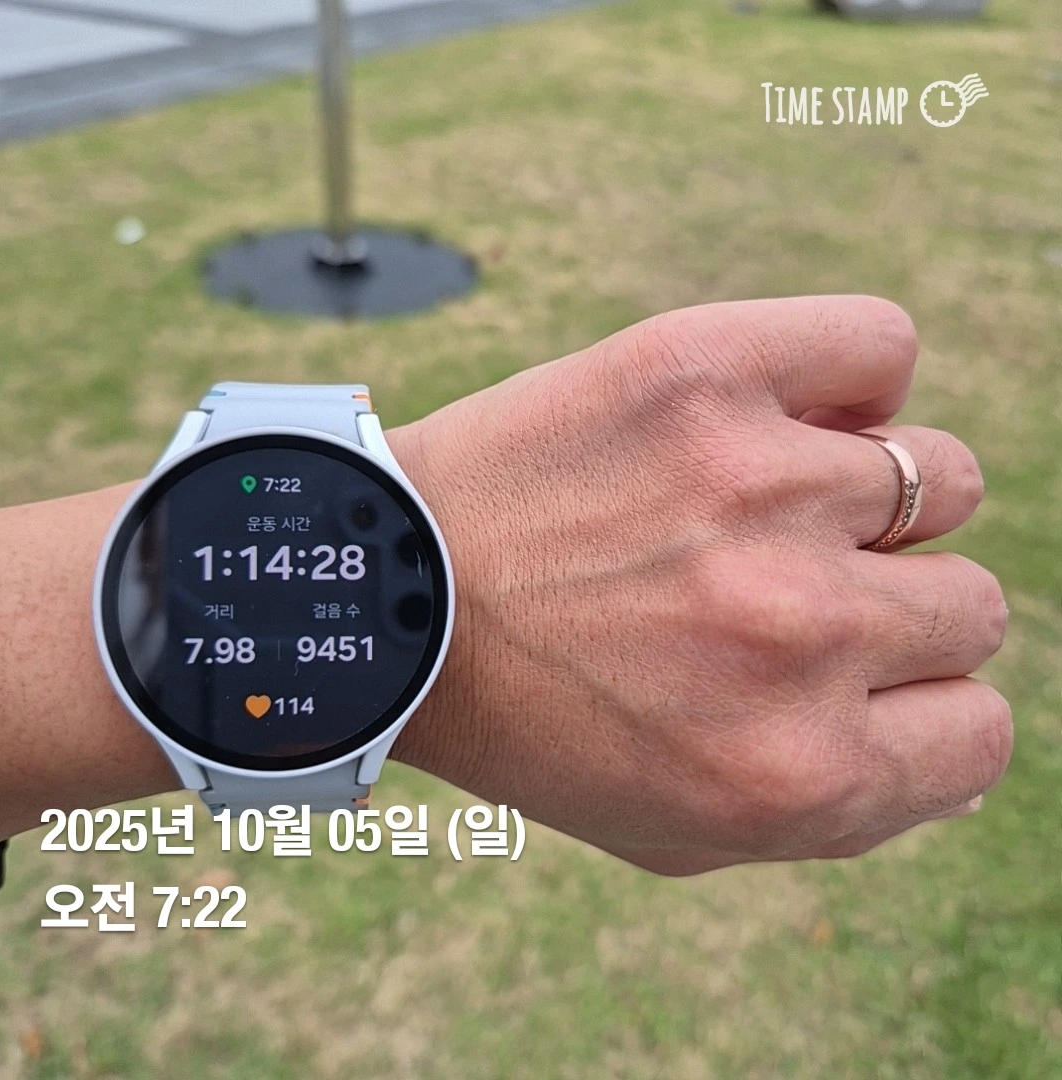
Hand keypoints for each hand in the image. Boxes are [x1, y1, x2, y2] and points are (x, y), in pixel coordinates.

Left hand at [389, 295, 1011, 874]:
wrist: (389, 595)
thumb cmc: (535, 717)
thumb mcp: (682, 828)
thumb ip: (841, 805)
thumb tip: (959, 725)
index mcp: (795, 772)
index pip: (978, 729)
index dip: (914, 704)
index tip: (841, 679)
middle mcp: (797, 634)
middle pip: (969, 603)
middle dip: (884, 608)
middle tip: (771, 591)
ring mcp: (758, 489)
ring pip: (938, 477)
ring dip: (861, 498)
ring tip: (750, 503)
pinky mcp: (706, 372)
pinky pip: (879, 347)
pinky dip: (848, 380)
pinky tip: (770, 416)